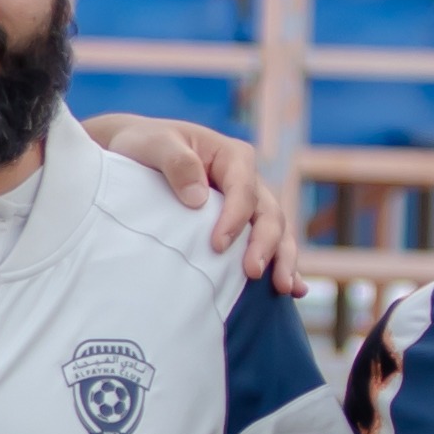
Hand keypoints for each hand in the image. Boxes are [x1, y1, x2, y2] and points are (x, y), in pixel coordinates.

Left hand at [90, 115, 302, 286]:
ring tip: (285, 288)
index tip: (217, 245)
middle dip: (265, 244)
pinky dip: (283, 265)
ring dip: (283, 259)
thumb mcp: (154, 145)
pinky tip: (295, 289)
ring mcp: (249, 205)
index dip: (235, 218)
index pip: (243, 188)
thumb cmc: (147, 145)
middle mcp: (248, 181)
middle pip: (268, 213)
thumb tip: (198, 199)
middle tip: (252, 272)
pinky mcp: (242, 226)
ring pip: (276, 231)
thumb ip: (176, 163)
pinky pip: (268, 245)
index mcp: (232, 156)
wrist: (138, 155)